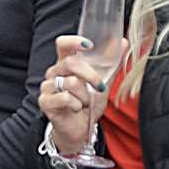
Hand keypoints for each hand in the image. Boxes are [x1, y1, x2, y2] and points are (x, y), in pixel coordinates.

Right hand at [38, 34, 112, 155]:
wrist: (81, 128)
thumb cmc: (89, 103)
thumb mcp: (103, 81)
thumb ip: (112, 62)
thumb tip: (123, 42)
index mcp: (65, 64)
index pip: (62, 44)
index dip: (74, 41)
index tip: (89, 45)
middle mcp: (54, 72)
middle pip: (70, 63)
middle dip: (91, 76)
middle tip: (100, 87)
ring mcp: (47, 87)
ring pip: (70, 83)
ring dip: (85, 96)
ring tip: (85, 103)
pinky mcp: (45, 101)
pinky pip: (65, 98)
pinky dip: (76, 105)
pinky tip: (76, 108)